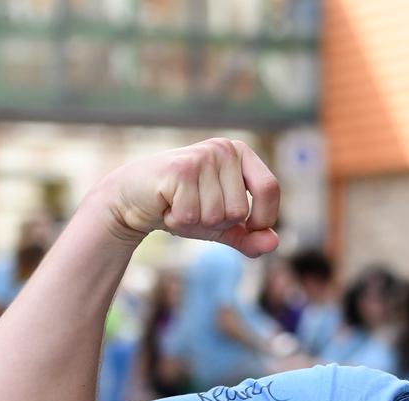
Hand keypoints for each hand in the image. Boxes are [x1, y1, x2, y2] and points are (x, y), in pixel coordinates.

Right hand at [96, 138, 279, 256]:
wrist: (134, 199)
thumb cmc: (184, 208)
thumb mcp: (222, 226)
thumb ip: (250, 236)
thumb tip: (274, 243)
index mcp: (241, 154)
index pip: (270, 188)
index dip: (263, 218)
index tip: (246, 227)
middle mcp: (224, 149)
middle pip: (240, 210)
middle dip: (217, 223)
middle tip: (195, 208)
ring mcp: (202, 156)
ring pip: (216, 216)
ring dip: (195, 223)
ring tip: (179, 206)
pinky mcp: (179, 170)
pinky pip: (191, 216)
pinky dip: (177, 221)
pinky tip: (166, 206)